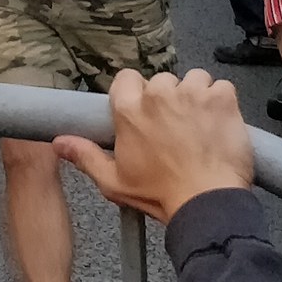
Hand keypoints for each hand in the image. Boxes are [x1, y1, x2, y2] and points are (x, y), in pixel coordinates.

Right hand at [53, 69, 256, 220]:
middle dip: (169, 98)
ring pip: (193, 79)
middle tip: (175, 127)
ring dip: (196, 96)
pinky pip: (221, 86)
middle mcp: (159, 95)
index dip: (137, 92)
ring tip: (200, 124)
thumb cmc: (161, 194)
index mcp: (130, 111)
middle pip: (162, 81)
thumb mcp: (114, 182)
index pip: (127, 78)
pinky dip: (222, 102)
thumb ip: (86, 156)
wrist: (207, 203)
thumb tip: (59, 143)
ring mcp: (192, 94)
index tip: (144, 109)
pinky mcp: (221, 99)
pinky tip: (219, 124)